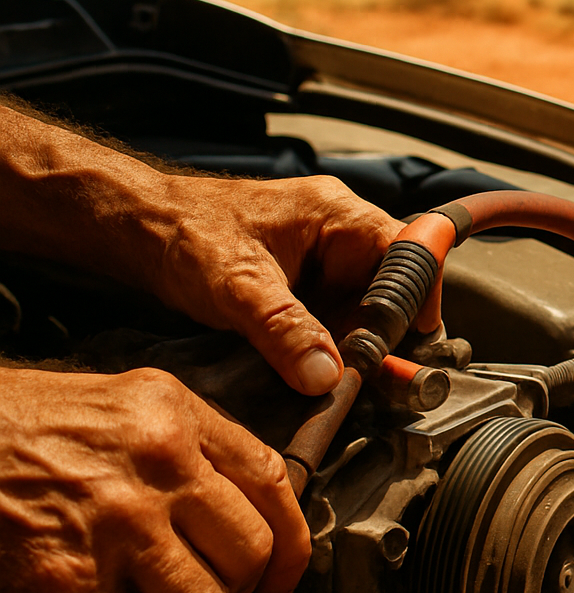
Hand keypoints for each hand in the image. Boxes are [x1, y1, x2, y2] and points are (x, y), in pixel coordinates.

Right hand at [0, 367, 309, 592]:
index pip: (271, 482)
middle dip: (230, 592)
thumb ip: (186, 448)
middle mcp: (160, 463)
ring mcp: (118, 523)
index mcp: (175, 414)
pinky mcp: (69, 581)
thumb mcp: (119, 406)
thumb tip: (241, 515)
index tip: (282, 580)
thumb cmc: (19, 430)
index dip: (291, 545)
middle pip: (250, 555)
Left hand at [144, 175, 401, 394]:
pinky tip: (323, 370)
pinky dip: (334, 347)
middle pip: (392, 289)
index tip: (413, 344)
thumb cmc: (182, 234)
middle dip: (387, 334)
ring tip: (349, 378)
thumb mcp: (237, 286)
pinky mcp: (305, 287)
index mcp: (337, 214)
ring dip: (359, 345)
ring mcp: (324, 262)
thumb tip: (326, 376)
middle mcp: (340, 234)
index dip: (418, 299)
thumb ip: (284, 330)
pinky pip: (337, 319)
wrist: (135, 231)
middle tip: (381, 376)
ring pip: (366, 309)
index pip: (409, 253)